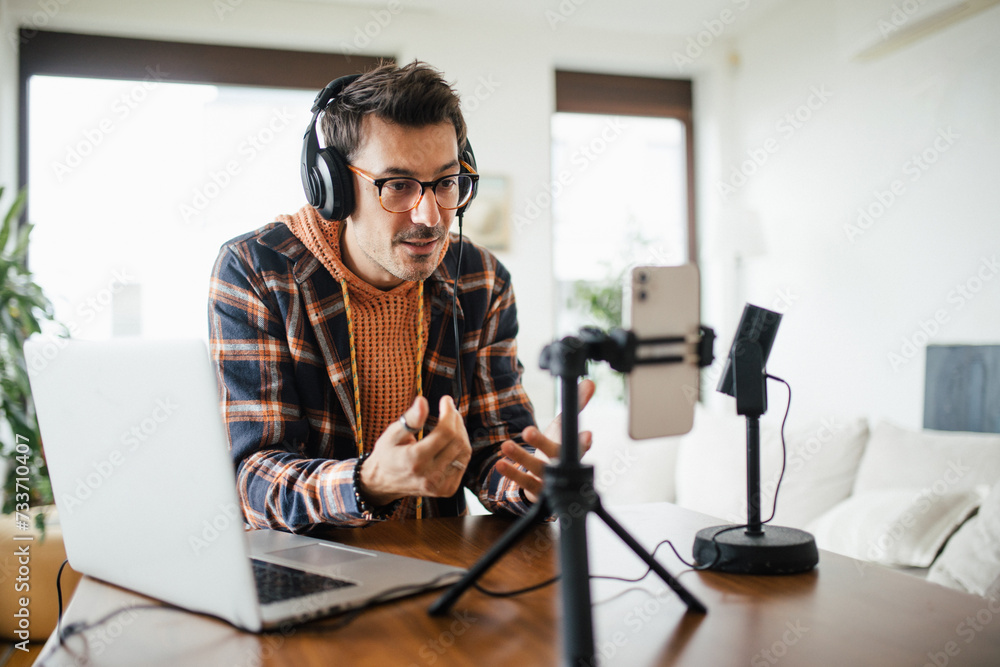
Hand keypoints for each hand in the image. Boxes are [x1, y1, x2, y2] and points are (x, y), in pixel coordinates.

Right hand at [359, 395, 471, 505]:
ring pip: (464, 452)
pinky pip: (463, 463)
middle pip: (457, 441)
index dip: (449, 413)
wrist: (383, 483)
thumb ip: (410, 419)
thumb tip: (423, 401)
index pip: (446, 433)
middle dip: (456, 420)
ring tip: (450, 422)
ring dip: (461, 433)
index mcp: (415, 460)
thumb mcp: (392, 434)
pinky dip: (460, 448)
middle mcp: (429, 475)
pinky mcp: (447, 489)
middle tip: (449, 409)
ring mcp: (440, 485)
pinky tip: (451, 440)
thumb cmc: (387, 454)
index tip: (445, 400)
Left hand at [496, 379, 595, 503]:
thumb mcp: (565, 426)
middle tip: (528, 431)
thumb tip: (590, 381)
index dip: (584, 442)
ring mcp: (551, 480)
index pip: (581, 445)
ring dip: (521, 457)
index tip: (587, 434)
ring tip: (506, 445)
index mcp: (575, 450)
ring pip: (538, 469)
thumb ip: (577, 405)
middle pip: (556, 455)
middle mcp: (565, 466)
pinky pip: (524, 482)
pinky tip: (500, 463)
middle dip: (543, 444)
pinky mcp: (537, 490)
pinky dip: (513, 474)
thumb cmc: (558, 447)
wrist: (551, 480)